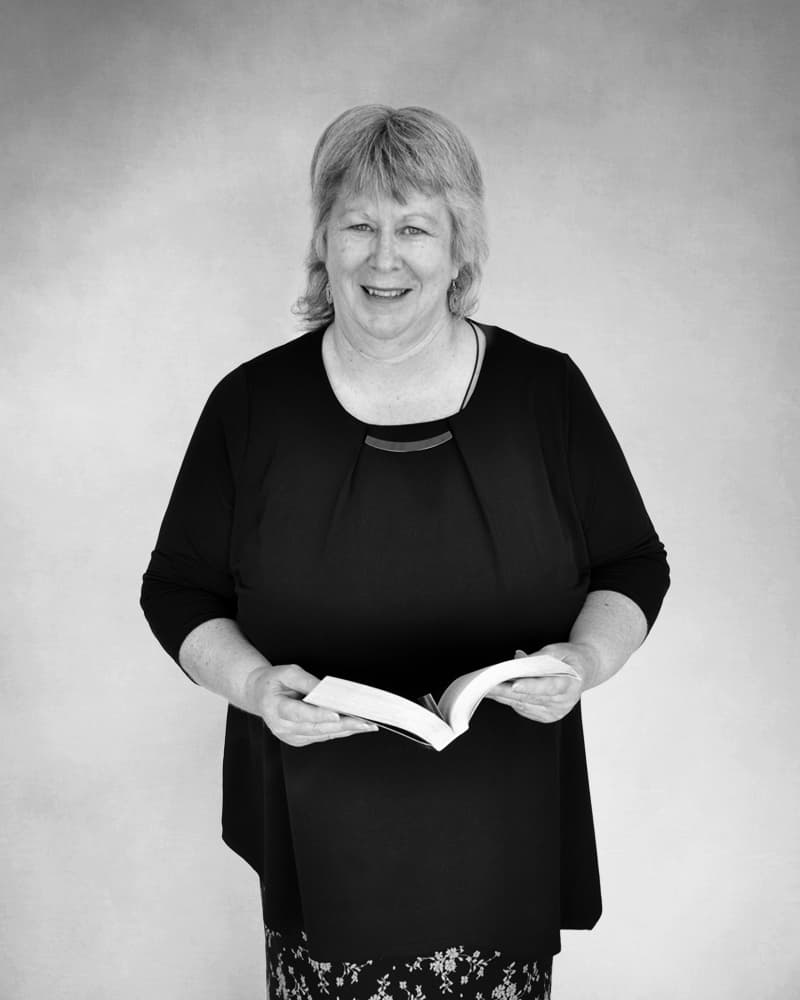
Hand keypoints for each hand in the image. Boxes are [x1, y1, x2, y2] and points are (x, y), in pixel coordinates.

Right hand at [244, 662, 378, 746]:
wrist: (259, 694)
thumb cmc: (272, 682)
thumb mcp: (288, 672)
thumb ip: (307, 681)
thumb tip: (327, 690)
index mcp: (275, 707)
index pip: (299, 713)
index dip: (319, 714)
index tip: (337, 714)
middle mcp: (282, 726)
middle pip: (315, 728)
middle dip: (342, 725)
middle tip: (364, 722)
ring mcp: (290, 736)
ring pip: (321, 735)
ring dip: (345, 730)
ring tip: (366, 725)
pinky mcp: (298, 740)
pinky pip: (321, 737)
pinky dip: (338, 732)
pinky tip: (354, 727)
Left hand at [485, 643, 597, 723]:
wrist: (585, 669)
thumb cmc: (570, 658)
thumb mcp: (556, 650)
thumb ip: (537, 657)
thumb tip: (517, 661)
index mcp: (571, 683)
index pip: (549, 686)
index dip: (530, 686)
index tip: (514, 685)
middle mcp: (565, 701)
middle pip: (531, 697)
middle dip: (506, 691)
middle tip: (487, 684)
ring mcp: (557, 711)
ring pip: (525, 705)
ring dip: (504, 697)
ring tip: (486, 688)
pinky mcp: (549, 717)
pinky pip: (525, 710)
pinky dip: (511, 702)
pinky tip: (500, 694)